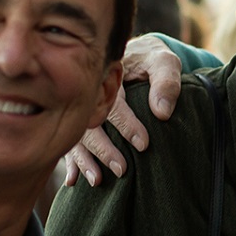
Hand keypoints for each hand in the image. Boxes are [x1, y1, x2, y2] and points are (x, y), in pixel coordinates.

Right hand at [63, 36, 183, 184]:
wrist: (133, 54)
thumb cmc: (150, 60)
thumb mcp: (163, 62)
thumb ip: (166, 82)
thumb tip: (162, 113)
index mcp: (108, 77)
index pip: (115, 103)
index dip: (127, 124)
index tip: (142, 144)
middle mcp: (89, 94)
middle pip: (91, 123)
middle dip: (104, 148)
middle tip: (121, 169)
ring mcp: (80, 108)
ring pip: (77, 136)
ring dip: (85, 159)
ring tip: (97, 180)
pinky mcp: (77, 120)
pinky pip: (69, 142)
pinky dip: (70, 162)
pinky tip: (72, 180)